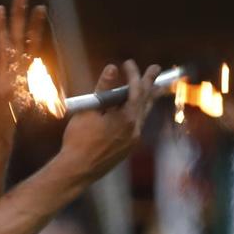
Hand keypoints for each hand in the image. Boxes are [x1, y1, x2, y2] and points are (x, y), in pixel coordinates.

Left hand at [0, 0, 47, 155]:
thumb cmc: (6, 123)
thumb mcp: (17, 98)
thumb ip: (17, 79)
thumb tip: (17, 62)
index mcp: (24, 78)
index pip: (33, 46)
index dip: (36, 27)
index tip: (40, 8)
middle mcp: (16, 78)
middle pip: (20, 42)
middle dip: (20, 19)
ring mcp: (3, 84)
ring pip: (3, 49)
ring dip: (1, 27)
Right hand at [57, 61, 154, 184]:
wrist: (77, 170)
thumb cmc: (79, 139)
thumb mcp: (89, 111)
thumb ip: (102, 89)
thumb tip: (112, 68)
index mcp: (127, 119)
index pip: (136, 90)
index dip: (133, 74)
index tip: (128, 63)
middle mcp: (135, 129)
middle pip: (146, 101)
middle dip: (150, 83)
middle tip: (155, 68)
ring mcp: (133, 140)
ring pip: (144, 114)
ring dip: (148, 99)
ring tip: (156, 88)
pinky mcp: (127, 148)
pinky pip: (138, 125)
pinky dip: (139, 112)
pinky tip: (136, 111)